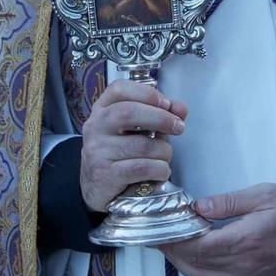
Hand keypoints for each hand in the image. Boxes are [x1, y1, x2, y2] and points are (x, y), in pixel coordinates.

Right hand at [79, 81, 186, 212]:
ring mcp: (98, 150)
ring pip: (142, 145)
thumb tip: (181, 108)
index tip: (166, 103)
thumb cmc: (119, 154)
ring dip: (164, 152)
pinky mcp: (105, 174)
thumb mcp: (136, 130)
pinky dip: (160, 170)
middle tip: (178, 127)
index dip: (146, 93)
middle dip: (161, 118)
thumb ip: (159, 116)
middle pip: (129, 112)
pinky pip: (142, 167)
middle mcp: (96, 127)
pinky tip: (160, 172)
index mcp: (102, 110)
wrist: (95, 187)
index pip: (119, 89)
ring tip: (165, 157)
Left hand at [165, 184, 275, 275]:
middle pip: (196, 265)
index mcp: (246, 240)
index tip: (160, 229)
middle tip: (159, 237)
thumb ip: (228, 202)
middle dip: (173, 253)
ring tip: (172, 249)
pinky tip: (194, 266)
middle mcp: (244, 265)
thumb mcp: (262, 194)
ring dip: (183, 267)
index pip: (199, 246)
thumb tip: (197, 207)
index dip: (175, 240)